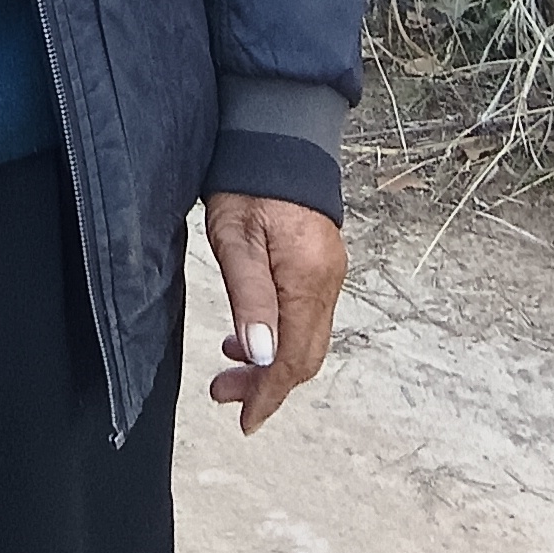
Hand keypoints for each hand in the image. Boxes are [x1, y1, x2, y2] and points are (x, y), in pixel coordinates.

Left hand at [204, 191, 345, 433]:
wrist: (278, 132)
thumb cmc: (249, 181)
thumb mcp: (236, 240)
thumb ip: (250, 299)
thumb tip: (262, 357)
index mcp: (308, 280)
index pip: (292, 358)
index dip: (269, 394)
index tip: (245, 420)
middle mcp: (328, 281)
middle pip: (304, 355)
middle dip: (267, 383)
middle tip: (224, 393)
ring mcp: (329, 271)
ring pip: (306, 337)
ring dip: (271, 359)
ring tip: (230, 364)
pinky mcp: (322, 262)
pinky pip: (307, 315)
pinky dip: (281, 334)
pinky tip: (251, 330)